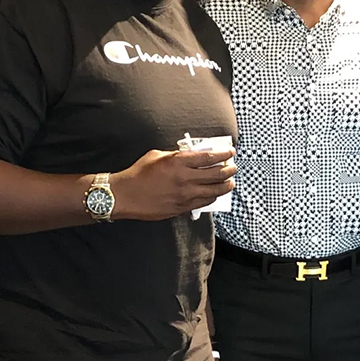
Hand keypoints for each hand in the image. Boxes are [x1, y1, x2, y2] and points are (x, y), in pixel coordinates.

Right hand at [111, 148, 235, 220]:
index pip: (209, 157)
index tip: (230, 153)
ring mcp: (185, 195)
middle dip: (229, 170)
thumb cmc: (138, 173)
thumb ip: (175, 154)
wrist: (126, 195)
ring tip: (230, 182)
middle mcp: (185, 178)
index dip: (223, 154)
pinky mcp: (182, 207)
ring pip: (214, 190)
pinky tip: (215, 193)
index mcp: (178, 161)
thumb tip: (190, 155)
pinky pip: (204, 202)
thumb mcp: (156, 155)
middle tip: (233, 167)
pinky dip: (213, 197)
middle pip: (216, 174)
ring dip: (225, 185)